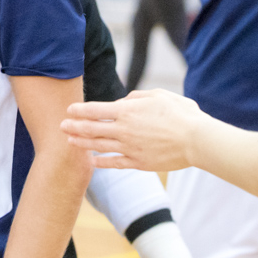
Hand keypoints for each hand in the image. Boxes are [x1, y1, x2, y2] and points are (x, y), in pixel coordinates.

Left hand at [61, 89, 204, 170]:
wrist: (196, 140)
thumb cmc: (181, 113)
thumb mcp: (158, 95)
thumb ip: (136, 97)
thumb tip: (123, 103)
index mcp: (128, 111)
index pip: (95, 110)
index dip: (80, 110)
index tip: (69, 109)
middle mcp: (124, 130)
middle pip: (92, 129)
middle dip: (74, 127)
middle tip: (61, 126)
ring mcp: (130, 148)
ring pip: (99, 146)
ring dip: (82, 143)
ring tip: (69, 142)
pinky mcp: (139, 163)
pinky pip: (115, 163)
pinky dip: (102, 162)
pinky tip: (92, 161)